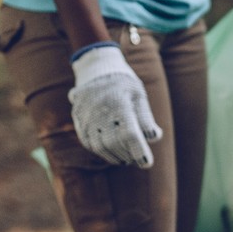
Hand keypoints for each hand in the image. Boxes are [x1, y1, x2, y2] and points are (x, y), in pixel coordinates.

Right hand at [68, 43, 160, 167]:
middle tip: (136, 158)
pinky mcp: (78, 120)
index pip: (130, 135)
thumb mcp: (138, 95)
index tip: (147, 162)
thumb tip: (154, 137)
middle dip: (127, 155)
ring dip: (114, 156)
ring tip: (125, 157)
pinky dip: (100, 150)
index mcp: (119, 103)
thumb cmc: (123, 83)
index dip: (139, 151)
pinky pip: (88, 142)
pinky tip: (110, 150)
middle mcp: (100, 111)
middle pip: (114, 144)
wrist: (96, 69)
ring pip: (100, 146)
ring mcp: (86, 116)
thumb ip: (146, 117)